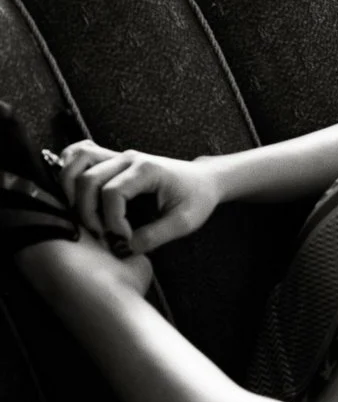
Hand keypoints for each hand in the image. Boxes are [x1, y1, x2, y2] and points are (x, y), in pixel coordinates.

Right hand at [56, 140, 220, 254]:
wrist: (205, 180)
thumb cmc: (197, 198)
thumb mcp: (185, 222)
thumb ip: (155, 236)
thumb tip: (124, 248)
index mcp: (147, 170)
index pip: (113, 193)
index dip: (113, 220)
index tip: (125, 237)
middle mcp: (129, 158)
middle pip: (88, 179)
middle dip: (87, 211)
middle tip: (101, 233)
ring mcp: (119, 156)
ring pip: (78, 161)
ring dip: (70, 189)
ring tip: (84, 214)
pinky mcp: (113, 159)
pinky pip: (81, 153)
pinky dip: (69, 167)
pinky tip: (73, 190)